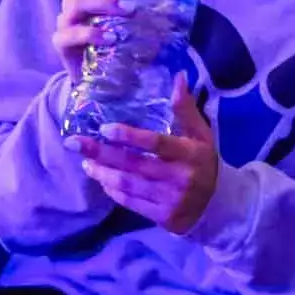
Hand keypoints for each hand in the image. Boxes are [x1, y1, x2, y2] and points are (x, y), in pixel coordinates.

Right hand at [53, 0, 133, 76]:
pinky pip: (72, 33)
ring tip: (129, 9)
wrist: (104, 77)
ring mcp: (67, 19)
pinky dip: (91, 34)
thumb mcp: (143, 15)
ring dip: (103, 2)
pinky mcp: (62, 42)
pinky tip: (111, 38)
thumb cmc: (123, 38)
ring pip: (78, 2)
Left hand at [67, 73, 219, 233]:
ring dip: (102, 173)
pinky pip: (130, 202)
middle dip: (102, 153)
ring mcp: (170, 200)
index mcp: (189, 154)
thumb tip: (177, 77)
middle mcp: (179, 178)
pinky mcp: (162, 217)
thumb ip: (186, 109)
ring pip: (128, 185)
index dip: (129, 136)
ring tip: (86, 162)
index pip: (156, 143)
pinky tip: (102, 179)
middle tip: (75, 143)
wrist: (219, 206)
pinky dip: (113, 190)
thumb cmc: (204, 162)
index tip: (104, 128)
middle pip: (134, 165)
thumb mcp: (201, 134)